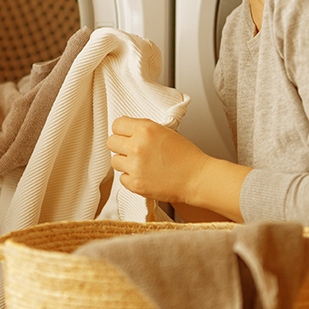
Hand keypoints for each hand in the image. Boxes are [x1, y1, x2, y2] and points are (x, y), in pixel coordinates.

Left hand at [108, 116, 247, 221]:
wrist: (197, 178)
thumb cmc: (186, 156)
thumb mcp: (165, 132)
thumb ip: (144, 129)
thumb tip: (127, 128)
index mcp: (145, 130)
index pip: (116, 124)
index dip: (121, 130)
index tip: (125, 135)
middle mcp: (137, 146)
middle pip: (111, 142)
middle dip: (120, 145)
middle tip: (132, 150)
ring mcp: (135, 166)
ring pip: (114, 161)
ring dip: (124, 162)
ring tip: (140, 164)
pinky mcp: (135, 184)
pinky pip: (122, 178)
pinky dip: (131, 178)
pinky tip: (144, 175)